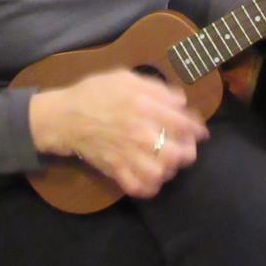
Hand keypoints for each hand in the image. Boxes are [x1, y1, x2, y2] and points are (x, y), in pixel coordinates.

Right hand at [29, 69, 208, 199]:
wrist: (65, 116)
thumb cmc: (96, 92)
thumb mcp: (125, 78)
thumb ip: (155, 88)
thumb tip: (180, 101)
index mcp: (143, 107)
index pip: (182, 122)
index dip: (196, 128)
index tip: (200, 132)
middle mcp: (139, 133)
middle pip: (177, 152)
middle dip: (187, 151)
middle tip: (185, 148)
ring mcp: (127, 154)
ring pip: (161, 173)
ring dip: (169, 169)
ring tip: (168, 163)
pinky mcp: (116, 170)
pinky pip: (138, 187)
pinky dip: (149, 187)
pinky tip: (151, 178)